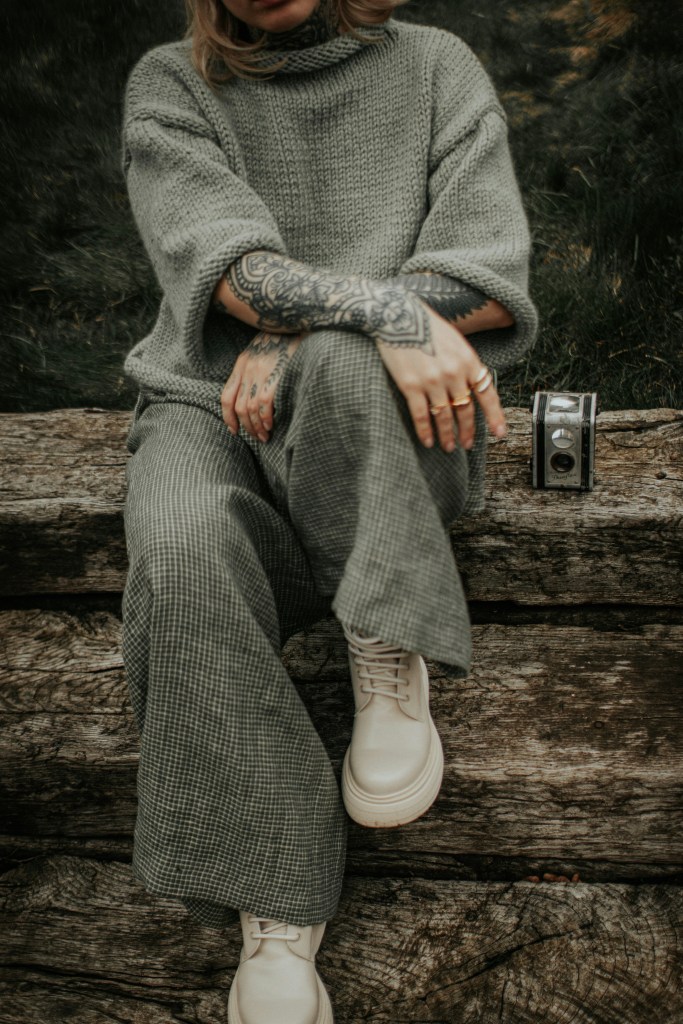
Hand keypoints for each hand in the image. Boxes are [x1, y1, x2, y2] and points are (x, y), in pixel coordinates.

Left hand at [221, 330, 303, 440]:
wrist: (298, 321)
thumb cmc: (285, 339)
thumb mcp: (262, 352)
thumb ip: (255, 370)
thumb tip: (255, 396)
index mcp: (242, 363)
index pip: (226, 396)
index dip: (228, 417)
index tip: (234, 430)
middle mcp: (247, 368)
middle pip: (239, 407)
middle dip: (247, 427)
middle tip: (258, 437)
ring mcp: (260, 371)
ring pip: (250, 408)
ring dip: (257, 427)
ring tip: (266, 436)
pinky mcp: (274, 374)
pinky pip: (264, 403)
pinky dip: (266, 418)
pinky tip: (271, 425)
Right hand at [374, 301, 506, 451]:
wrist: (398, 315)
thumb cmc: (427, 326)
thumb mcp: (456, 342)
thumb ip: (465, 365)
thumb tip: (472, 387)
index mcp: (468, 361)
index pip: (487, 394)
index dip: (494, 416)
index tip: (499, 433)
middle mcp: (454, 373)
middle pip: (465, 410)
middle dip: (467, 431)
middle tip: (466, 444)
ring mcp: (432, 381)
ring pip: (444, 416)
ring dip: (447, 435)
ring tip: (448, 446)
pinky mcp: (411, 385)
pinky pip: (421, 415)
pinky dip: (425, 431)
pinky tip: (428, 441)